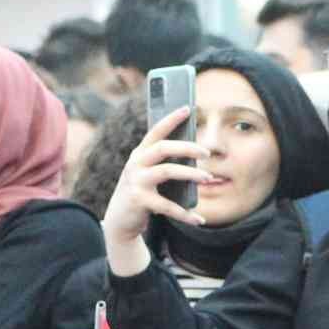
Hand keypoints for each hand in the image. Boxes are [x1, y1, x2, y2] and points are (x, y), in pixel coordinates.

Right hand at [99, 106, 209, 245]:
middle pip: (163, 148)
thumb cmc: (142, 193)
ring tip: (208, 178)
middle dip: (187, 147)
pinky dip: (185, 214)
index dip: (171, 119)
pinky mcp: (139, 200)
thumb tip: (195, 154)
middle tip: (207, 153)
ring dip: (191, 173)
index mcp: (140, 154)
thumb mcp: (150, 174)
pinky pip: (168, 205)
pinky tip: (199, 219)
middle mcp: (136, 164)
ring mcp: (136, 181)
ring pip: (167, 170)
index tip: (187, 108)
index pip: (156, 131)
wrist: (120, 220)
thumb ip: (165, 163)